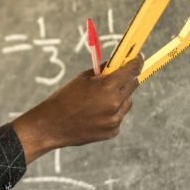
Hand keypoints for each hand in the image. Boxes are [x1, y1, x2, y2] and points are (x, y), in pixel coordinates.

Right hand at [12, 54, 143, 163]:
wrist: (51, 125)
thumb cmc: (65, 98)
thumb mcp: (82, 78)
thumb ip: (103, 71)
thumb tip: (116, 64)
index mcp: (107, 87)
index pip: (131, 70)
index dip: (136, 62)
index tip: (138, 58)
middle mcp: (115, 104)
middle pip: (133, 85)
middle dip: (127, 79)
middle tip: (119, 76)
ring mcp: (114, 120)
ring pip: (127, 102)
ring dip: (119, 97)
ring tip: (99, 99)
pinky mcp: (112, 131)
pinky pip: (118, 117)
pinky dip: (112, 113)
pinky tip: (95, 114)